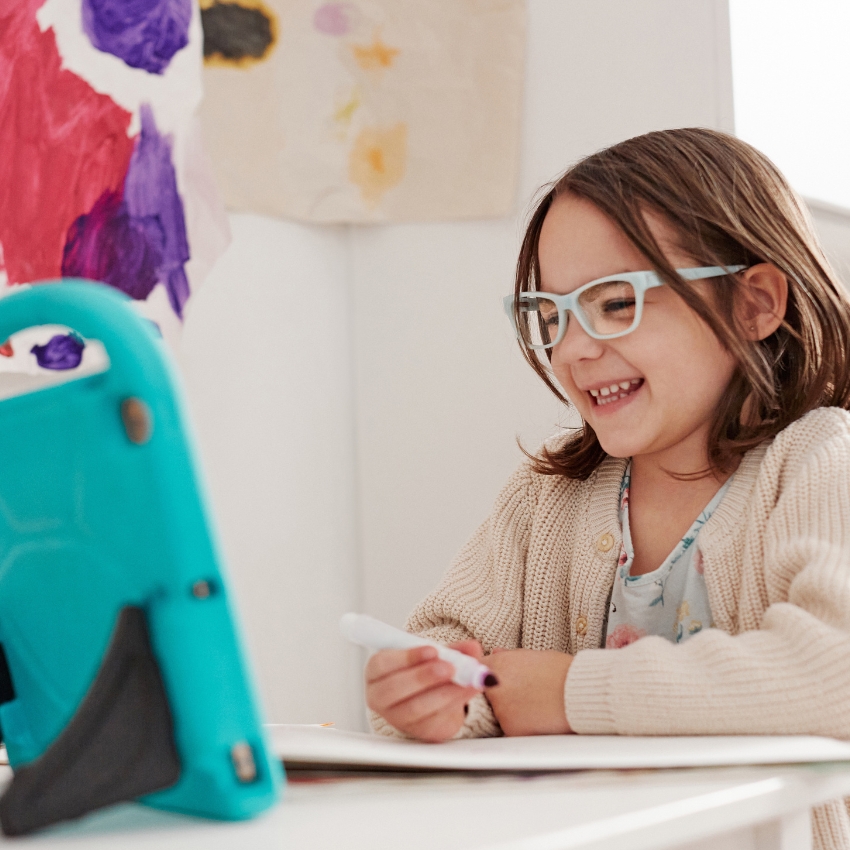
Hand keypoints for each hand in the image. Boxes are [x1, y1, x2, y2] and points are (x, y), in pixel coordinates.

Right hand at [365, 640, 484, 742]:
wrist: (430, 697)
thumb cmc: (422, 670)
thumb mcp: (433, 654)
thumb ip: (452, 649)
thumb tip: (472, 648)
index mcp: (376, 671)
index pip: (383, 664)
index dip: (407, 657)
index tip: (433, 650)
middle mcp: (380, 697)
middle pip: (396, 689)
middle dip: (425, 677)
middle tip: (450, 668)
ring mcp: (397, 718)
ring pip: (416, 708)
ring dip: (445, 692)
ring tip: (467, 679)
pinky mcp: (418, 732)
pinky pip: (435, 719)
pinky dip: (456, 702)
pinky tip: (470, 690)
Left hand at [485, 649, 572, 735]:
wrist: (579, 694)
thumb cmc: (561, 671)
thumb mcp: (533, 656)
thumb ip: (509, 656)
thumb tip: (495, 653)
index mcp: (497, 665)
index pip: (477, 668)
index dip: (486, 673)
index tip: (495, 677)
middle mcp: (493, 687)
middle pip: (485, 691)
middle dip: (497, 691)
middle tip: (520, 690)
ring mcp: (500, 710)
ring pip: (497, 710)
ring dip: (508, 708)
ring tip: (532, 702)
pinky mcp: (510, 729)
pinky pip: (508, 726)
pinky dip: (518, 722)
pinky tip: (536, 715)